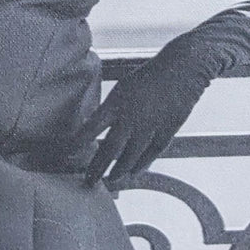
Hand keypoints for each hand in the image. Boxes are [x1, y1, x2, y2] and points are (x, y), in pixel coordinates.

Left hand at [75, 38, 211, 186]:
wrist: (182, 68)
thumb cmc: (150, 75)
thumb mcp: (125, 87)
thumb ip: (112, 108)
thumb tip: (95, 126)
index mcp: (117, 101)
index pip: (92, 126)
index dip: (79, 142)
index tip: (68, 154)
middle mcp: (131, 117)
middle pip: (109, 149)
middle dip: (97, 168)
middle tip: (88, 182)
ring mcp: (149, 126)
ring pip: (129, 157)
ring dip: (119, 172)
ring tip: (111, 181)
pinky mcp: (166, 131)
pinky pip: (151, 154)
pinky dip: (142, 165)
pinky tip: (134, 172)